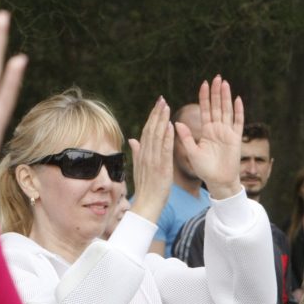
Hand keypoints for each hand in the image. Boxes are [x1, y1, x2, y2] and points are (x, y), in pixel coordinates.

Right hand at [128, 97, 173, 223]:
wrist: (147, 204)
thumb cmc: (146, 188)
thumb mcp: (139, 168)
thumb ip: (137, 152)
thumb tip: (132, 139)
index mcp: (142, 154)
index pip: (147, 131)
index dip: (152, 117)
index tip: (157, 104)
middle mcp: (147, 155)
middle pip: (151, 130)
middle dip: (157, 114)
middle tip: (162, 99)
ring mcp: (153, 161)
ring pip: (157, 137)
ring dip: (162, 121)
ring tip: (166, 107)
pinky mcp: (162, 168)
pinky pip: (165, 150)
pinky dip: (167, 137)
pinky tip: (171, 126)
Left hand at [174, 76, 242, 198]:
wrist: (218, 181)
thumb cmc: (204, 169)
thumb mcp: (192, 152)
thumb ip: (186, 137)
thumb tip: (176, 123)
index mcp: (206, 131)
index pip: (205, 110)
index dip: (204, 97)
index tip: (203, 83)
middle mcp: (217, 129)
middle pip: (217, 106)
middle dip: (216, 92)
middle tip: (216, 77)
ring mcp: (228, 133)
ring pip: (227, 110)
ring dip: (226, 97)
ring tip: (225, 83)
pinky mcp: (236, 138)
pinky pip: (238, 122)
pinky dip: (238, 111)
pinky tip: (238, 99)